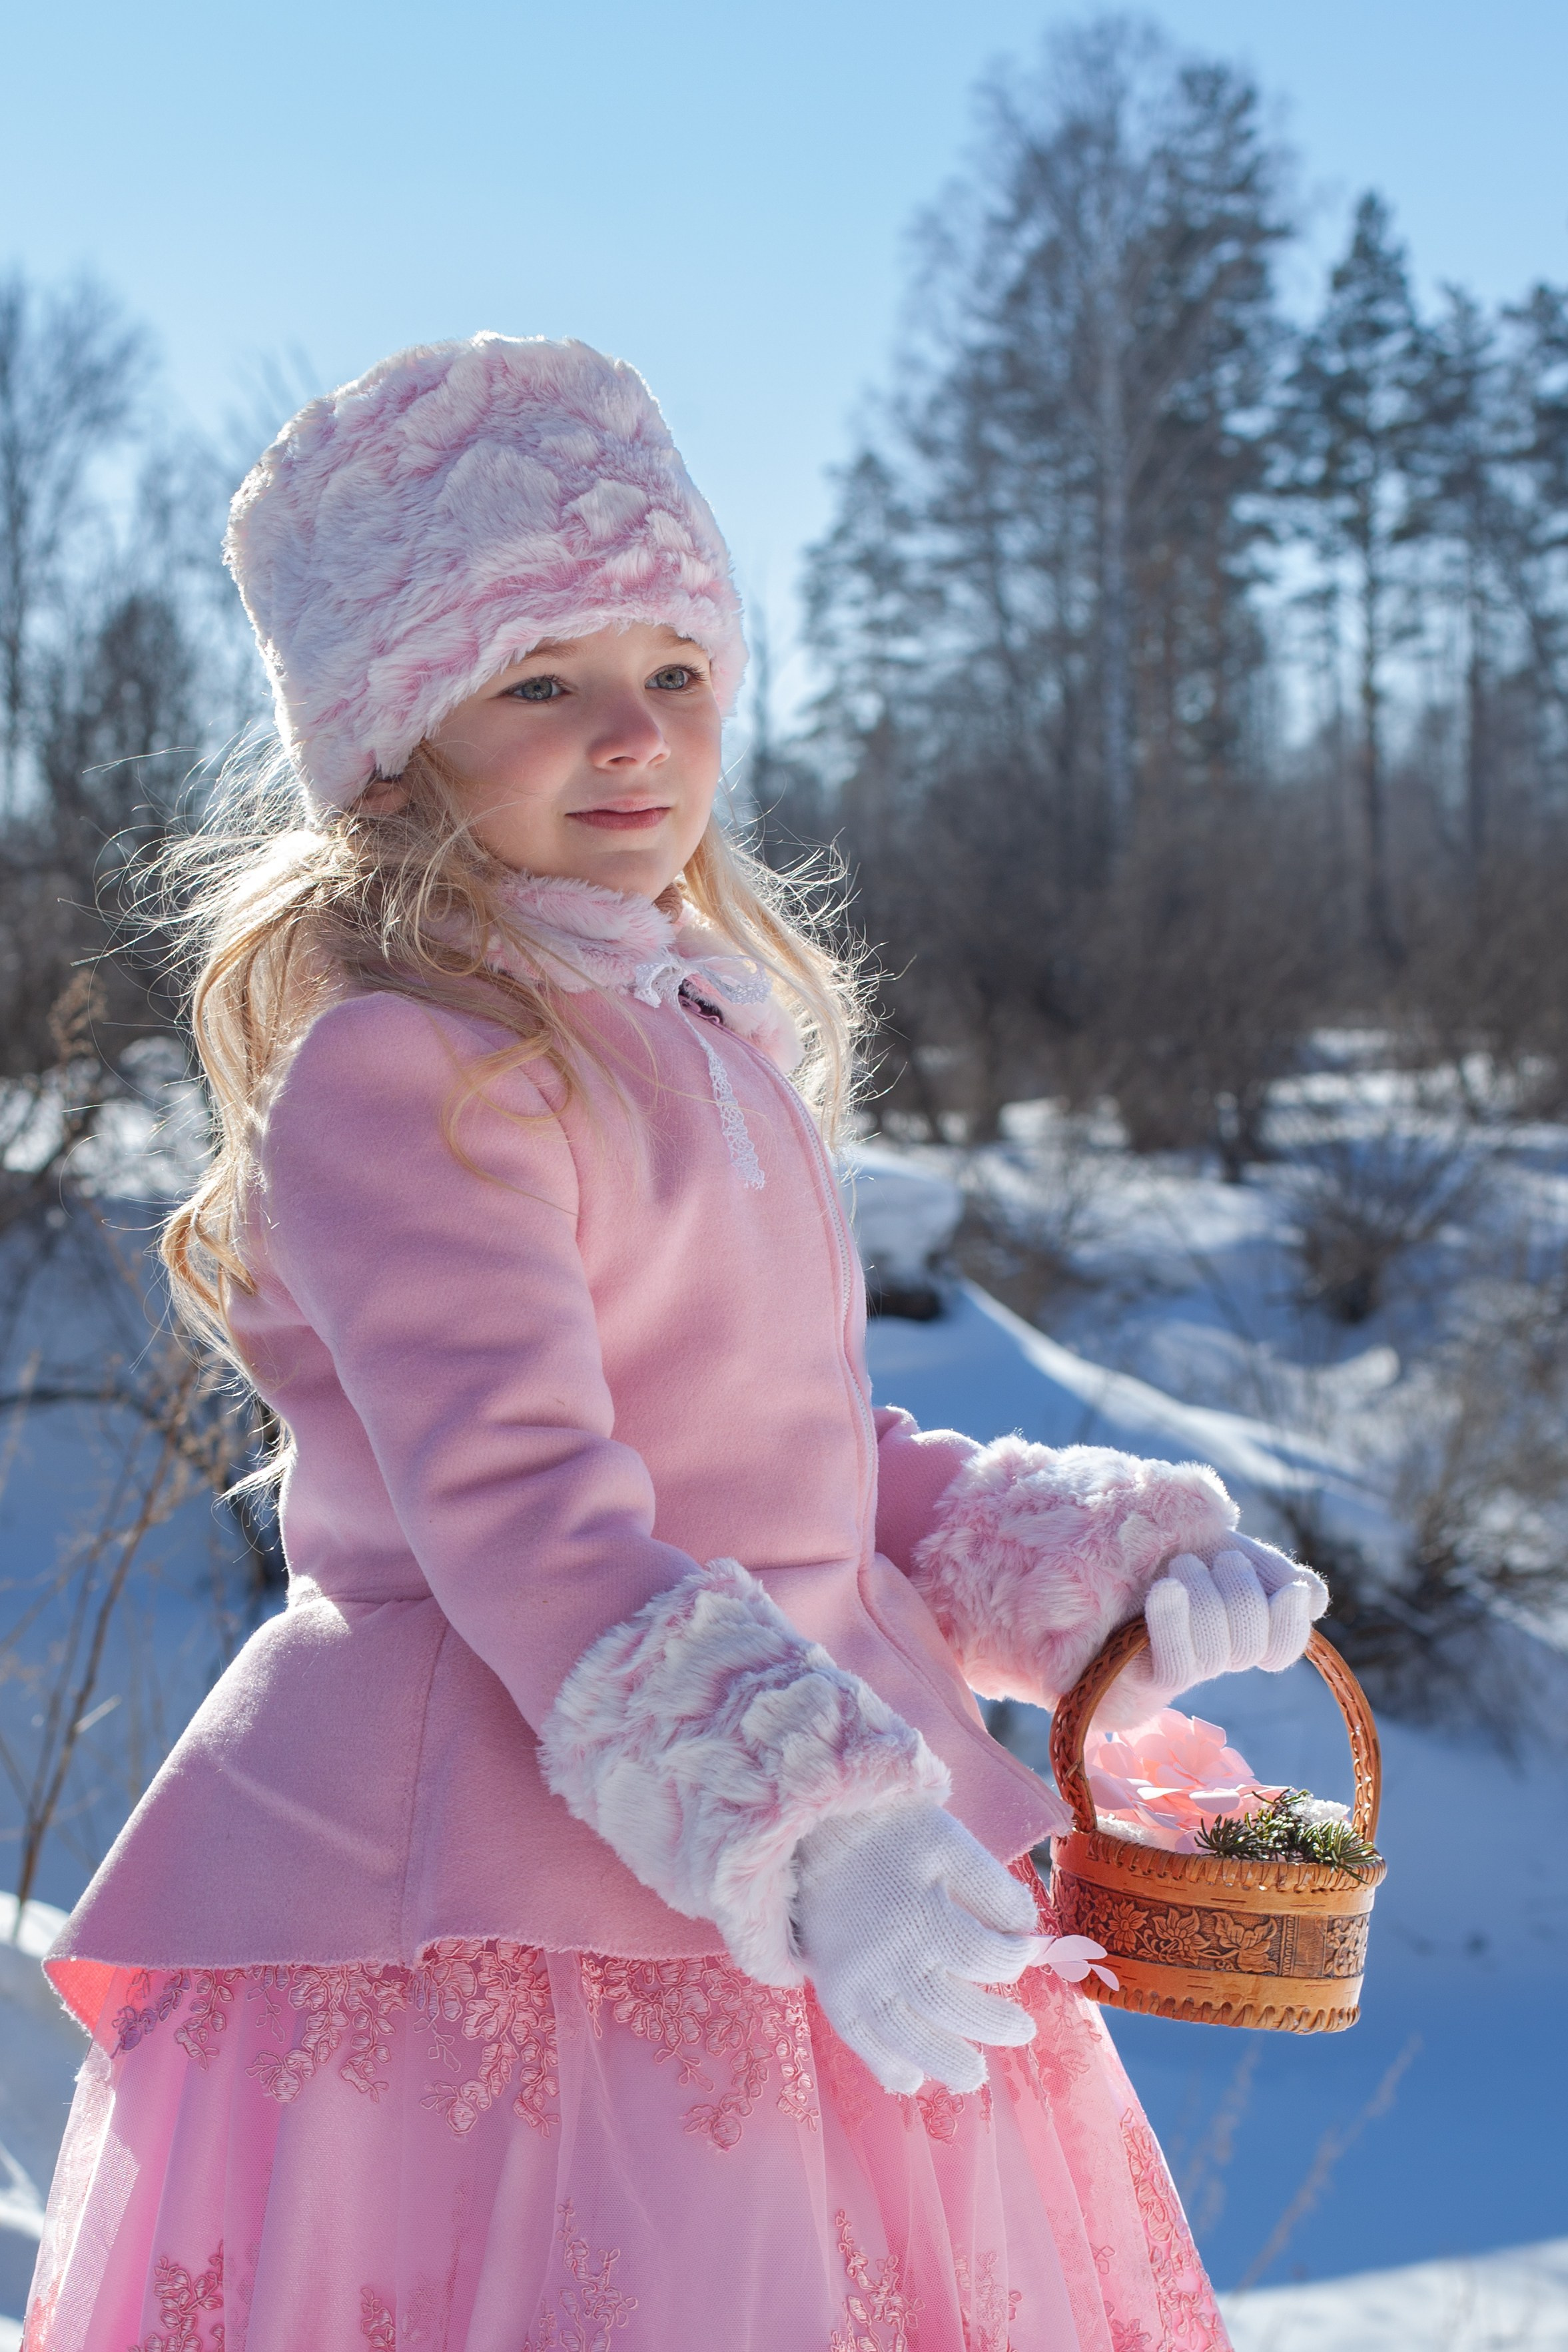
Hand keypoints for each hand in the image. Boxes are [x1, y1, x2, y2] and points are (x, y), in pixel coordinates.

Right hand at [792, 1801, 1044, 2095]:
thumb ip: (991, 1887)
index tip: (1029, 1954)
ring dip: (945, 2062)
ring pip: (906, 2037)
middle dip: (993, 2024)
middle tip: (1023, 2031)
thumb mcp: (950, 1840)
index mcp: (924, 1915)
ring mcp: (857, 1979)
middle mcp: (890, 1957)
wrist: (813, 1825)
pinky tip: (909, 2080)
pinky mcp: (831, 1987)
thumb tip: (1028, 1930)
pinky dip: (884, 2065)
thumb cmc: (889, 1830)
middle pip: (950, 2006)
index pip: (985, 1956)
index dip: (1014, 1960)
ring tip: (973, 2076)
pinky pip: (859, 2039)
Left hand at [1139, 1535, 1329, 1700]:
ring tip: (1183, 1564)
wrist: (1117, 1558)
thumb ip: (1275, 1572)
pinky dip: (1173, 1620)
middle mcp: (1222, 1654)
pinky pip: (1176, 1664)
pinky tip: (1167, 1588)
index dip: (1292, 1626)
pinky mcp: (1152, 1676)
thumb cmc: (1183, 1550)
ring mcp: (1189, 1667)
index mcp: (1247, 1628)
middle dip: (1243, 1595)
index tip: (1291, 1591)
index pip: (1282, 1648)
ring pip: (1214, 1653)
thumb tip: (1313, 1601)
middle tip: (1224, 1559)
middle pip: (1251, 1646)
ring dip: (1203, 1598)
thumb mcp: (1233, 1551)